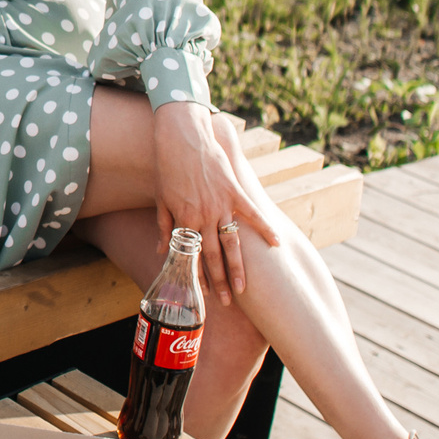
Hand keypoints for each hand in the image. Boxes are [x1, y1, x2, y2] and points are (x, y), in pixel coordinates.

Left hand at [149, 101, 281, 301]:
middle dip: (220, 281)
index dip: (198, 276)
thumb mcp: (162, 199)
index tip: (204, 294)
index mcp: (185, 219)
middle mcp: (205, 216)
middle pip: (213, 255)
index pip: (192, 255)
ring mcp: (222, 205)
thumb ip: (165, 226)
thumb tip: (162, 249)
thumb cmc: (168, 167)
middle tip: (226, 301)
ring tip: (244, 287)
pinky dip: (265, 229)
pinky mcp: (236, 192)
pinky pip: (254, 215)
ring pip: (232, 243)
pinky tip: (277, 245)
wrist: (182, 137)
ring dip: (238, 267)